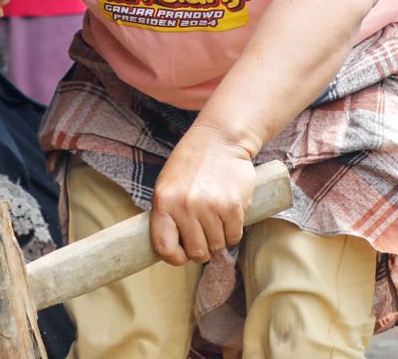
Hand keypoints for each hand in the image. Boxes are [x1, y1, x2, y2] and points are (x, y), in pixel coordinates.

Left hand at [149, 124, 256, 266]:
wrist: (220, 139)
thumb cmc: (192, 166)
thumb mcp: (168, 186)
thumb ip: (168, 216)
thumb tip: (174, 252)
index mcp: (164, 202)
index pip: (164, 248)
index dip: (175, 257)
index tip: (182, 254)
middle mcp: (185, 206)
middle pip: (196, 252)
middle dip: (202, 248)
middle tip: (204, 233)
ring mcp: (210, 206)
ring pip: (217, 246)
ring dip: (219, 238)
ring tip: (216, 218)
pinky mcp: (233, 206)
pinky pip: (234, 236)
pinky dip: (233, 231)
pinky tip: (229, 215)